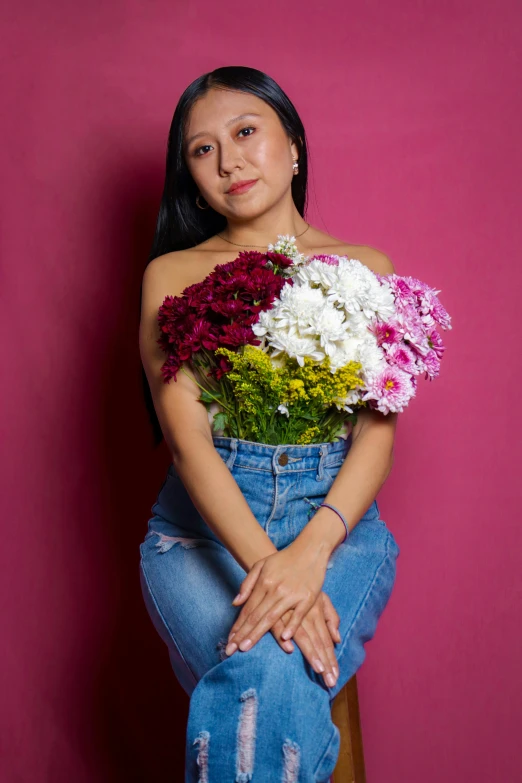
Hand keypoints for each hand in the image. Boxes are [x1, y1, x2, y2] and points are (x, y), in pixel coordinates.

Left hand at [225, 540, 335, 659]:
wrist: (309, 550)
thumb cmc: (284, 559)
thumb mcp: (261, 565)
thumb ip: (247, 584)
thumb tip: (235, 603)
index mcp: (264, 582)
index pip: (248, 609)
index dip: (238, 625)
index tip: (229, 640)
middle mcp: (275, 589)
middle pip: (256, 616)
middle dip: (243, 634)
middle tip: (231, 650)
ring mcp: (292, 594)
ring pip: (272, 618)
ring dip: (257, 634)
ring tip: (246, 648)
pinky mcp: (308, 598)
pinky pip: (298, 615)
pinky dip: (291, 626)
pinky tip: (284, 638)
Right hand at [271, 591, 340, 687]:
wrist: (281, 566)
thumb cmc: (302, 584)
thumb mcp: (320, 598)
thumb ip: (331, 617)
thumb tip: (338, 639)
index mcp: (317, 614)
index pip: (326, 641)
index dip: (331, 660)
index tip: (335, 679)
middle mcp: (307, 616)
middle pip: (319, 643)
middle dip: (325, 664)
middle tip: (331, 684)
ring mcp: (291, 613)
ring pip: (303, 638)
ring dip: (311, 655)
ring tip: (319, 672)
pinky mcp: (275, 611)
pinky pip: (279, 626)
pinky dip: (284, 636)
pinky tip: (289, 648)